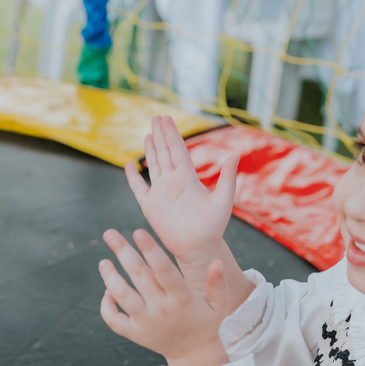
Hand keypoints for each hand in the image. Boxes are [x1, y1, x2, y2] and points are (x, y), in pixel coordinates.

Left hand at [100, 228, 233, 365]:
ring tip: (103, 261)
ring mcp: (145, 323)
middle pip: (139, 276)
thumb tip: (217, 262)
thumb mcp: (219, 304)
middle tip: (110, 233)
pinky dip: (106, 306)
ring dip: (110, 277)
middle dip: (123, 252)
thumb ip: (218, 283)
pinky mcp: (135, 334)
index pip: (163, 269)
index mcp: (182, 298)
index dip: (150, 250)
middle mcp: (161, 309)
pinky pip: (114, 320)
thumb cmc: (206, 322)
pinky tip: (108, 290)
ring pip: (122, 296)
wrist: (194, 354)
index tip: (138, 231)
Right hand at [124, 116, 238, 282]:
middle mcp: (173, 182)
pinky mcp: (150, 206)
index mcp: (188, 178)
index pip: (178, 150)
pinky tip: (130, 165)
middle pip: (165, 153)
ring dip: (150, 150)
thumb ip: (227, 179)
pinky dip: (133, 177)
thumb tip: (235, 156)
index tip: (166, 119)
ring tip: (148, 134)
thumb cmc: (213, 227)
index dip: (172, 134)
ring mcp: (161, 193)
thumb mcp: (223, 201)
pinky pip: (139, 188)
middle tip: (156, 117)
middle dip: (160, 135)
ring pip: (154, 166)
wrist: (198, 247)